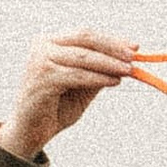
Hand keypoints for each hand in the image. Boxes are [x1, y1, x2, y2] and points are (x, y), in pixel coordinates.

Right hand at [0, 32, 157, 164]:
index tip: (134, 48)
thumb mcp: (83, 85)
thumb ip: (99, 70)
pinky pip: (78, 75)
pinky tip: (114, 81)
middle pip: (84, 39)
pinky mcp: (43, 78)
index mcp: (51, 42)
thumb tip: (127, 59)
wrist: (31, 131)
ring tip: (130, 71)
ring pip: (83, 57)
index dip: (111, 40)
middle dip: (112, 47)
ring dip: (109, 63)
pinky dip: (98, 77)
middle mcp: (43, 46)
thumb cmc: (57, 107)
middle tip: (134, 57)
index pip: (85, 35)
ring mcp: (40, 60)